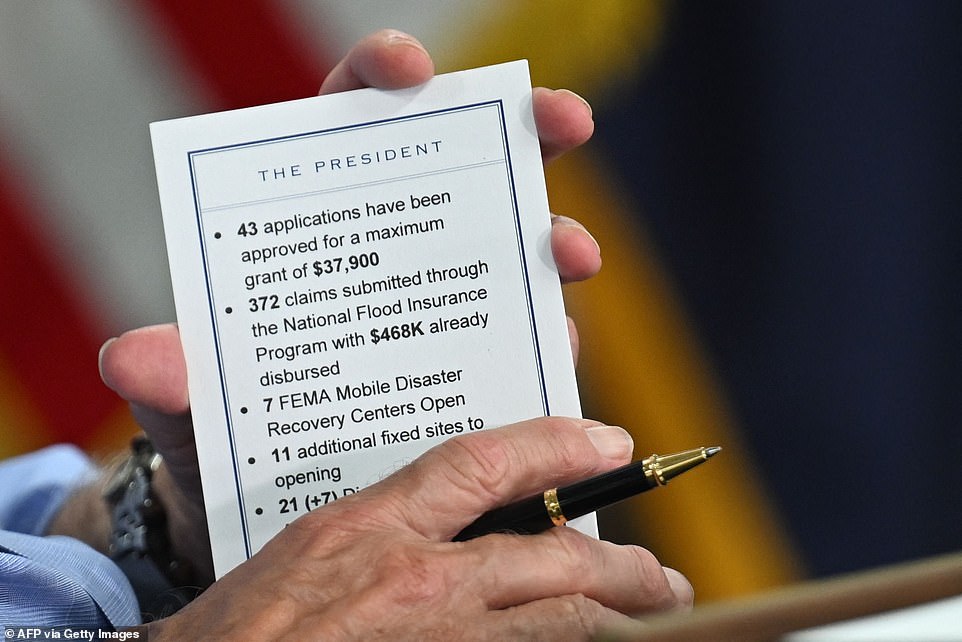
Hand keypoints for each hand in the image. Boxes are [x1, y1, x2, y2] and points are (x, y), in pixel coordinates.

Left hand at [100, 29, 600, 581]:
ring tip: (569, 256)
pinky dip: (548, 335)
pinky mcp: (479, 365)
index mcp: (317, 222)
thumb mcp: (196, 406)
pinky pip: (522, 341)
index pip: (346, 123)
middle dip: (522, 132)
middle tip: (558, 121)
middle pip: (462, 168)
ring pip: (513, 249)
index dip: (378, 78)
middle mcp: (392, 250)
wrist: (271, 505)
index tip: (409, 68)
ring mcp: (443, 305)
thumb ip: (174, 381)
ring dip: (554, 240)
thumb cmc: (226, 432)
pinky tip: (557, 341)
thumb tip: (135, 359)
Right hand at [145, 419, 690, 639]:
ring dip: (620, 616)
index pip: (483, 464)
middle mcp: (414, 579)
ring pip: (561, 620)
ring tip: (658, 613)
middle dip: (620, 565)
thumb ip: (373, 504)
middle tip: (660, 578)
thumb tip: (441, 473)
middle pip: (550, 556)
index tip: (606, 442)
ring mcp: (437, 637)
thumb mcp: (296, 546)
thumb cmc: (239, 627)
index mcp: (371, 526)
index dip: (555, 447)